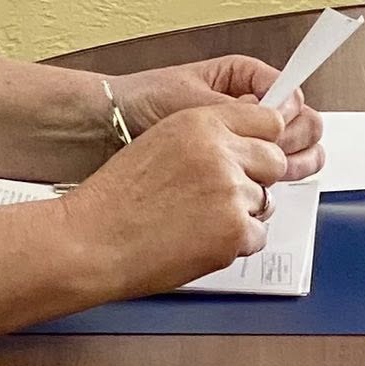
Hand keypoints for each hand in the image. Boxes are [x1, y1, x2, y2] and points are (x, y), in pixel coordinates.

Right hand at [61, 103, 289, 298]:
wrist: (89, 242)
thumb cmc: (117, 198)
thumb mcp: (164, 140)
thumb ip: (210, 135)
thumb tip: (248, 144)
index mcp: (205, 123)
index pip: (268, 121)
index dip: (261, 142)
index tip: (254, 157)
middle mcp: (222, 152)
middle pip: (274, 161)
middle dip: (255, 179)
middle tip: (222, 197)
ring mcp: (230, 192)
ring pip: (264, 202)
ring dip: (240, 214)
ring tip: (197, 223)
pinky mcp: (233, 232)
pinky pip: (257, 236)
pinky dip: (234, 244)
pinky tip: (199, 243)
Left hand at [109, 56, 324, 181]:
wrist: (99, 132)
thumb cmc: (140, 101)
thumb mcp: (193, 98)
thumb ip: (240, 108)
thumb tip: (283, 110)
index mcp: (244, 80)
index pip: (291, 95)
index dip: (291, 114)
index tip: (280, 130)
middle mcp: (246, 112)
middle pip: (296, 127)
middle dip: (294, 144)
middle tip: (278, 159)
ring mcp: (237, 144)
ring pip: (283, 156)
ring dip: (283, 168)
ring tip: (271, 178)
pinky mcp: (224, 173)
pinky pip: (257, 179)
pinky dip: (262, 187)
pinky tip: (252, 194)